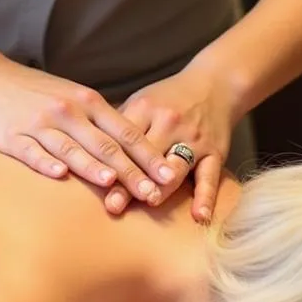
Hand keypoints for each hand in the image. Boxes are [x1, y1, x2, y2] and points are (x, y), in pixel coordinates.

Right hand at [0, 58, 178, 204]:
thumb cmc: (37, 91)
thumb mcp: (73, 95)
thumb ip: (100, 119)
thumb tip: (134, 146)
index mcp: (86, 100)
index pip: (124, 131)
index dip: (148, 155)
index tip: (169, 175)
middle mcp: (68, 111)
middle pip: (104, 145)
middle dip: (130, 172)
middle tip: (152, 194)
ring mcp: (40, 124)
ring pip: (72, 149)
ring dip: (94, 169)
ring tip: (114, 185)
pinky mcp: (14, 137)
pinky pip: (33, 152)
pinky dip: (47, 163)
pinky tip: (60, 175)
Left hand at [103, 65, 234, 221]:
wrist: (215, 85)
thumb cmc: (169, 98)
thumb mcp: (142, 101)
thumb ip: (118, 126)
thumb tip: (86, 148)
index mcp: (145, 109)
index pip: (122, 139)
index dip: (107, 160)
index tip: (92, 179)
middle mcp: (169, 123)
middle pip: (145, 156)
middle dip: (129, 180)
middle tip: (112, 203)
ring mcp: (193, 138)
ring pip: (175, 167)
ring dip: (161, 187)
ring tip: (148, 204)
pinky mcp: (215, 152)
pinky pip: (210, 177)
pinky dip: (205, 197)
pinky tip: (199, 216)